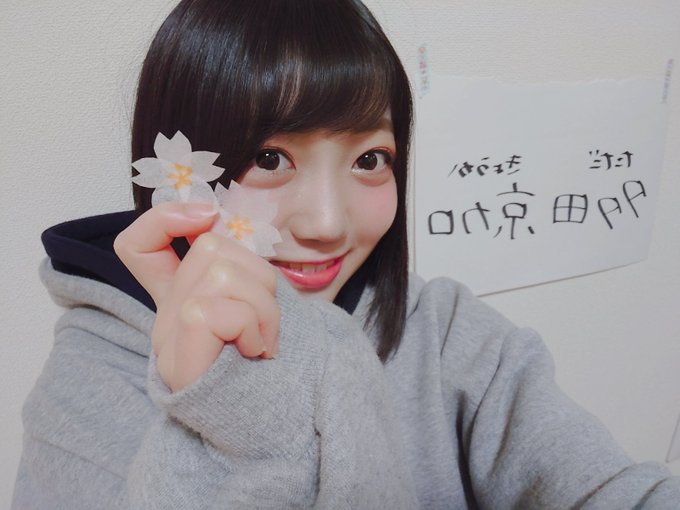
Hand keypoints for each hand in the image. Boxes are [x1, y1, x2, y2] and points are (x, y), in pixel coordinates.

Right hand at [114, 202, 278, 391]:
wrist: (266, 424)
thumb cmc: (266, 364)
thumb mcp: (254, 308)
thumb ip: (239, 271)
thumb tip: (223, 224)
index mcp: (183, 297)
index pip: (141, 243)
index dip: (165, 217)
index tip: (207, 217)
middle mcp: (168, 310)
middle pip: (210, 247)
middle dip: (259, 276)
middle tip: (265, 320)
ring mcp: (170, 331)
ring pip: (223, 271)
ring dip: (264, 305)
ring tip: (264, 339)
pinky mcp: (182, 349)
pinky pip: (222, 309)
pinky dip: (254, 326)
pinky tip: (256, 352)